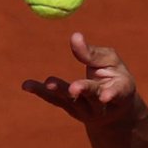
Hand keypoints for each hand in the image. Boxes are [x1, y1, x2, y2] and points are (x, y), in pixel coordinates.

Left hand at [22, 33, 137, 124]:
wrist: (114, 110)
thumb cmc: (115, 77)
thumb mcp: (111, 63)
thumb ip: (93, 53)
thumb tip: (75, 36)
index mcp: (121, 92)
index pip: (116, 93)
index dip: (111, 94)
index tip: (105, 96)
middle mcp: (102, 105)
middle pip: (92, 97)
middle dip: (84, 91)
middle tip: (74, 89)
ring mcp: (86, 110)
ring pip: (71, 100)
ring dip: (59, 91)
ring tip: (49, 83)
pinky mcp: (70, 109)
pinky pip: (55, 100)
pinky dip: (41, 92)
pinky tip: (26, 85)